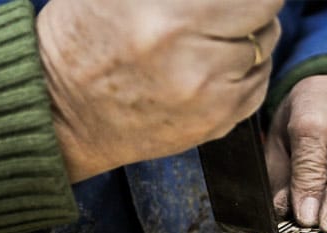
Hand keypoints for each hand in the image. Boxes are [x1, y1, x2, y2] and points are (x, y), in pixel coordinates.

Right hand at [37, 0, 282, 181]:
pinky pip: (257, 88)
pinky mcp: (214, 126)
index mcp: (170, 21)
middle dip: (252, 8)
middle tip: (226, 10)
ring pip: (264, 54)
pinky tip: (217, 66)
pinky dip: (246, 72)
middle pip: (265, 20)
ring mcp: (209, 101)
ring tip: (213, 38)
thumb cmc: (80, 43)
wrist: (61, 114)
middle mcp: (195, 64)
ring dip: (248, 40)